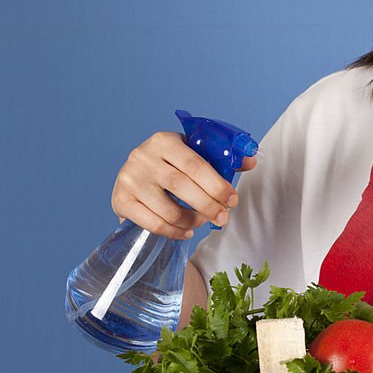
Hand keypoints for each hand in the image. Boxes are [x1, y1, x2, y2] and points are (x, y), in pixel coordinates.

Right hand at [111, 131, 256, 238]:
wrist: (135, 175)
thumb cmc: (172, 165)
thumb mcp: (193, 154)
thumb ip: (222, 158)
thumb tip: (251, 161)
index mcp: (164, 140)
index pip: (195, 164)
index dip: (217, 185)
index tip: (232, 200)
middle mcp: (142, 157)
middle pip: (182, 187)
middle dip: (208, 206)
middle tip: (223, 218)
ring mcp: (129, 180)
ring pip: (168, 210)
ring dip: (193, 220)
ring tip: (202, 222)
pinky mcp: (121, 201)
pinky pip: (154, 224)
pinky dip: (175, 232)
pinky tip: (187, 231)